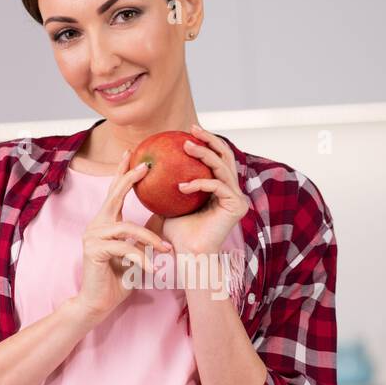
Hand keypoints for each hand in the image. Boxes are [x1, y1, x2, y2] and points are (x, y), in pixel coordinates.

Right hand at [71, 153, 171, 321]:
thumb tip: (164, 215)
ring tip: (167, 250)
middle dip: (129, 179)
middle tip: (146, 166)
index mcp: (106, 222)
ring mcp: (93, 237)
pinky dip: (142, 259)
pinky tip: (153, 269)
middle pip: (114, 196)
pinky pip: (124, 249)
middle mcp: (97, 225)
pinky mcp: (94, 251)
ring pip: (127, 228)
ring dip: (151, 239)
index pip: (114, 192)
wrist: (98, 302)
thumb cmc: (118, 278)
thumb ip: (144, 234)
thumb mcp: (136, 252)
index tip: (132, 153)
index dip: (122, 172)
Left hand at [158, 124, 249, 255]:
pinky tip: (181, 186)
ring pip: (223, 167)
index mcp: (221, 188)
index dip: (206, 141)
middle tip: (192, 129)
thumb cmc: (178, 233)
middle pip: (226, 156)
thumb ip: (168, 183)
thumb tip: (148, 162)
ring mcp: (237, 198)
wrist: (189, 255)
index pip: (217, 158)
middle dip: (210, 139)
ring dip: (203, 154)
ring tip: (185, 147)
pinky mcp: (236, 207)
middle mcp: (232, 191)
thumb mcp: (170, 201)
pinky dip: (199, 183)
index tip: (187, 131)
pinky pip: (217, 186)